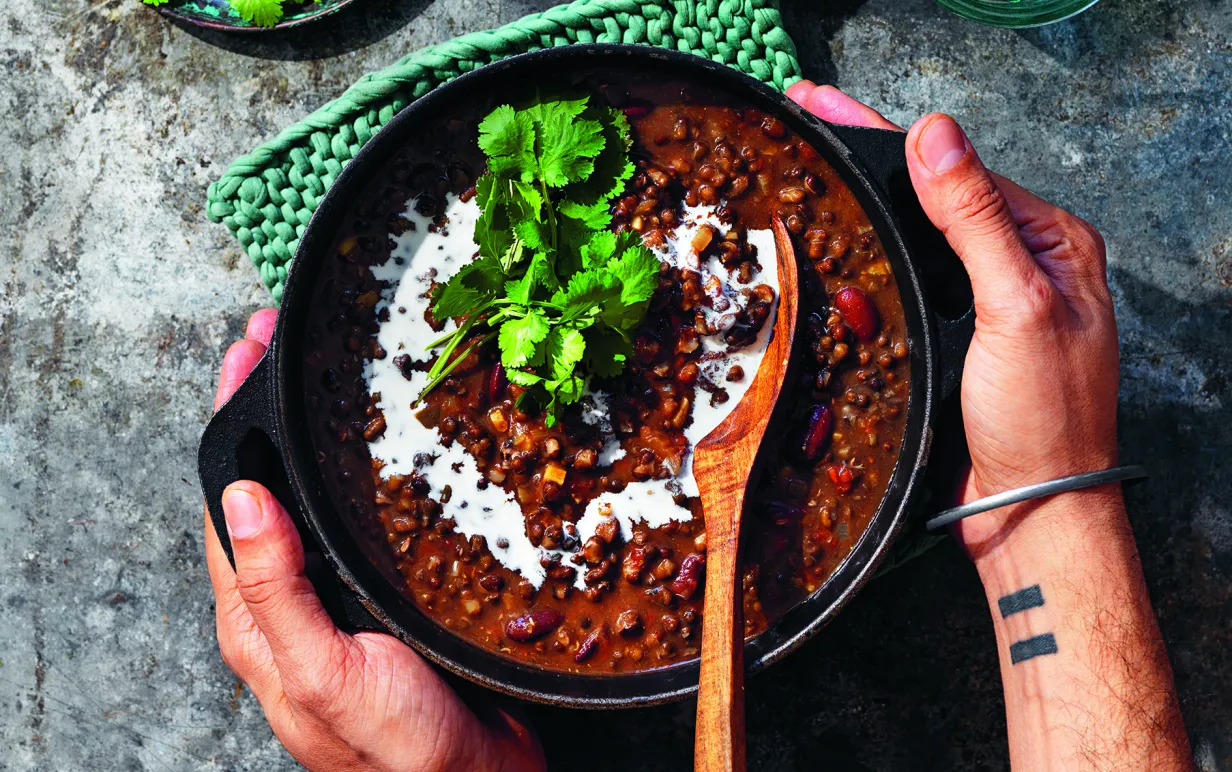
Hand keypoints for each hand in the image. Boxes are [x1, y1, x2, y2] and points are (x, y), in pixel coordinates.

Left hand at [206, 309, 544, 771]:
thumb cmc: (400, 749)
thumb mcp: (327, 671)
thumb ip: (277, 591)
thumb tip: (242, 496)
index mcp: (256, 620)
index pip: (226, 498)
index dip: (231, 421)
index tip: (246, 353)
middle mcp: (287, 607)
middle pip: (262, 492)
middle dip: (263, 416)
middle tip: (279, 345)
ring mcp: (335, 604)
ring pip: (310, 505)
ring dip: (311, 440)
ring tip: (327, 380)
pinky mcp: (381, 604)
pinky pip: (355, 527)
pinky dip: (354, 477)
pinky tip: (383, 454)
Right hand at [786, 83, 1119, 557]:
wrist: (1027, 508)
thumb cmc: (1043, 417)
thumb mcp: (1016, 306)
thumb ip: (977, 220)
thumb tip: (935, 136)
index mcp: (1048, 240)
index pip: (957, 168)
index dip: (888, 136)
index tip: (826, 107)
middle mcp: (1016, 261)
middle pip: (931, 197)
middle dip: (867, 162)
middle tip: (804, 127)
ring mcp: (979, 300)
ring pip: (912, 239)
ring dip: (863, 209)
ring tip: (806, 173)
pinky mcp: (949, 335)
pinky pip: (903, 282)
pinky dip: (865, 260)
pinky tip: (829, 247)